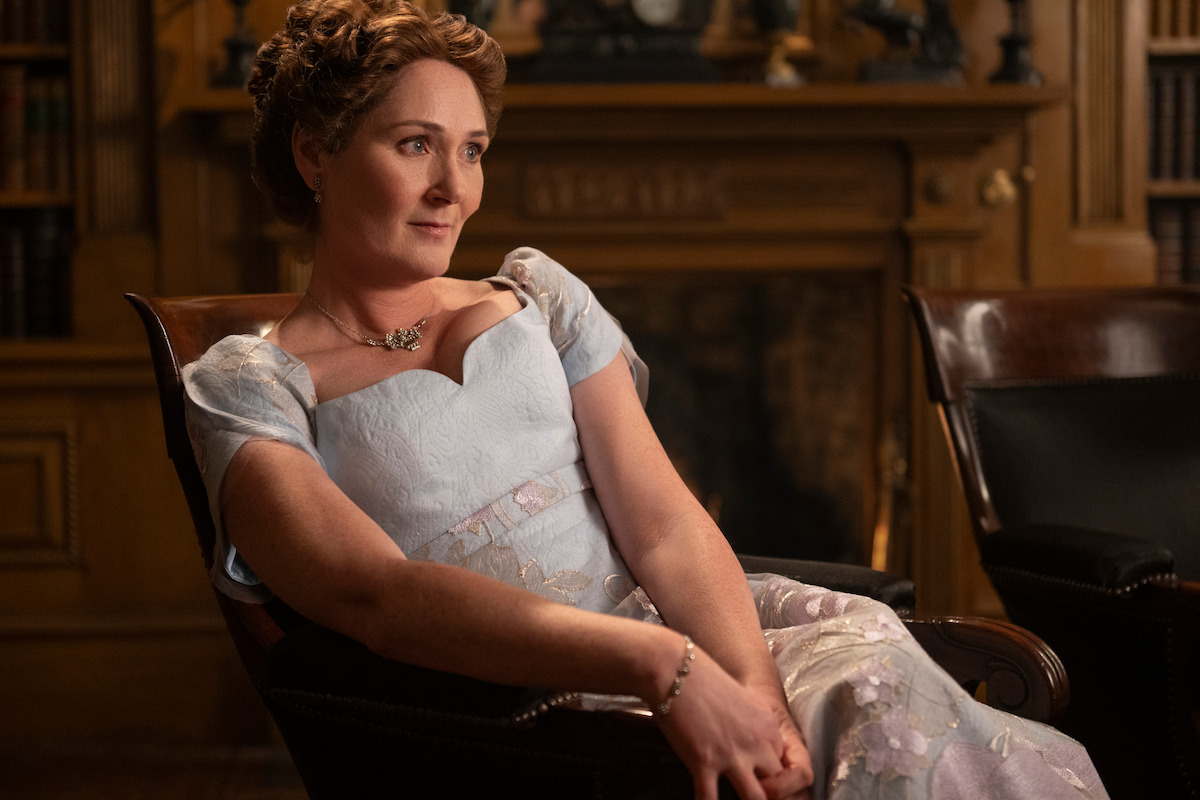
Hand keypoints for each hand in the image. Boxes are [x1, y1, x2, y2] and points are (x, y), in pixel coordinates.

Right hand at [654, 646, 813, 799]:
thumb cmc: (701, 680)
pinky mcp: (705, 761)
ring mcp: (732, 754)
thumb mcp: (742, 701)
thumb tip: (748, 746)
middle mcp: (757, 743)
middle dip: (765, 797)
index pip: (784, 770)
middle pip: (776, 788)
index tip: (758, 786)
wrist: (674, 668)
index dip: (770, 784)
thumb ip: (752, 727)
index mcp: (769, 728)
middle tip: (748, 797)